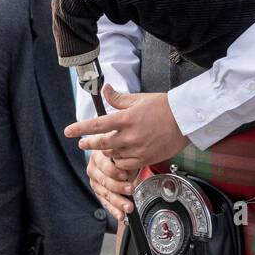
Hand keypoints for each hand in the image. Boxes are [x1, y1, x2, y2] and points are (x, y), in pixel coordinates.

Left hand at [64, 83, 189, 169]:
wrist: (185, 120)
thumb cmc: (163, 107)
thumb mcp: (139, 99)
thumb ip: (118, 99)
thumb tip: (104, 89)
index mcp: (126, 118)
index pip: (97, 124)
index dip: (80, 128)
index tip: (68, 131)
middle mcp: (130, 136)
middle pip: (101, 144)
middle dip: (89, 144)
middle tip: (83, 144)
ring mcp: (137, 149)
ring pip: (113, 156)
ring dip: (107, 152)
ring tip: (107, 148)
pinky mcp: (145, 159)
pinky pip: (125, 165)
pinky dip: (120, 162)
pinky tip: (120, 157)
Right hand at [84, 148, 140, 223]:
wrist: (115, 156)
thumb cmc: (120, 153)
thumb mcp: (122, 151)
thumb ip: (124, 158)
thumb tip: (129, 167)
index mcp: (98, 156)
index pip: (104, 165)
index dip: (114, 171)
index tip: (125, 175)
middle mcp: (93, 169)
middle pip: (105, 180)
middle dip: (119, 187)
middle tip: (131, 190)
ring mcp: (94, 182)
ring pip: (105, 193)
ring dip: (118, 202)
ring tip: (128, 207)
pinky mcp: (98, 192)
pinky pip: (105, 202)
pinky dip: (114, 210)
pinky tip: (120, 215)